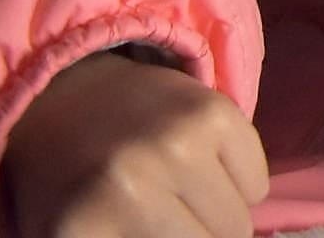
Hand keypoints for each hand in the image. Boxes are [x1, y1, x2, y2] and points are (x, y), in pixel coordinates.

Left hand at [2, 51, 267, 237]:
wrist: (68, 98)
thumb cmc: (66, 187)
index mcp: (85, 227)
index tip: (150, 227)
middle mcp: (132, 184)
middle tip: (172, 223)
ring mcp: (177, 144)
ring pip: (237, 222)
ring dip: (218, 220)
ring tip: (185, 201)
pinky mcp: (214, 112)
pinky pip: (257, 184)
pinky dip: (241, 188)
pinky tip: (206, 171)